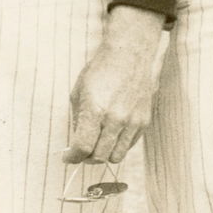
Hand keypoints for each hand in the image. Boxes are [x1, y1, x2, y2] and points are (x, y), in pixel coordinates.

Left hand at [64, 6, 165, 164]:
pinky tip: (112, 135)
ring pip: (116, 157)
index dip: (72, 157)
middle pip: (99, 157)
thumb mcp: (79, 92)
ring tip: (98, 145)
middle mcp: (115, 119)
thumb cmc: (100, 70)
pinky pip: (129, 146)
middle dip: (86, 158)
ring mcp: (132, 121)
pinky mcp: (143, 121)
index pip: (83, 147)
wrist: (129, 54)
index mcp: (95, 110)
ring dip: (104, 155)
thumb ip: (77, 120)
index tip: (68, 157)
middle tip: (81, 152)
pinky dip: (118, 146)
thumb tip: (77, 142)